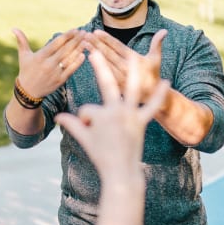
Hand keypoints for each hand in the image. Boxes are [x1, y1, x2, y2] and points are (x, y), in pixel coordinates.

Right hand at [12, 28, 86, 98]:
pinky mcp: (60, 81)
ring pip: (69, 59)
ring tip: (87, 41)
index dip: (67, 36)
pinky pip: (71, 70)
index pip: (56, 43)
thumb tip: (13, 28)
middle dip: (76, 40)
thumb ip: (21, 41)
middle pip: (65, 50)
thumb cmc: (26, 70)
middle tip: (85, 32)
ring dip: (79, 49)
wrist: (28, 92)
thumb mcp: (23, 56)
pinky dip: (78, 62)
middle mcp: (48, 64)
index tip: (75, 29)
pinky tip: (84, 54)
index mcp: (40, 56)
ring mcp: (55, 73)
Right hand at [54, 51, 169, 179]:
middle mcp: (116, 111)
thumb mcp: (84, 139)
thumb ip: (71, 125)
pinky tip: (166, 82)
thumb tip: (57, 117)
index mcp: (100, 115)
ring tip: (134, 56)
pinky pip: (152, 107)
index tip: (89, 133)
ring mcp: (130, 116)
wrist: (121, 172)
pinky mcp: (142, 122)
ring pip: (132, 89)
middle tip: (94, 52)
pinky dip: (159, 96)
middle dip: (99, 66)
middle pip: (106, 84)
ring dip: (134, 72)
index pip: (88, 109)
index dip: (85, 121)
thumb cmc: (100, 156)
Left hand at [85, 29, 166, 100]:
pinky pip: (103, 73)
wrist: (152, 97)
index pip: (117, 47)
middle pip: (108, 54)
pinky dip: (95, 65)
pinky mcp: (115, 85)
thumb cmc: (153, 74)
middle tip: (85, 35)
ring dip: (93, 53)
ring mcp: (119, 77)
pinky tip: (87, 57)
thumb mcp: (156, 59)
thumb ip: (157, 44)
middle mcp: (125, 68)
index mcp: (134, 59)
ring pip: (104, 63)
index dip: (106, 39)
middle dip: (96, 43)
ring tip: (84, 43)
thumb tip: (164, 30)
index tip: (96, 31)